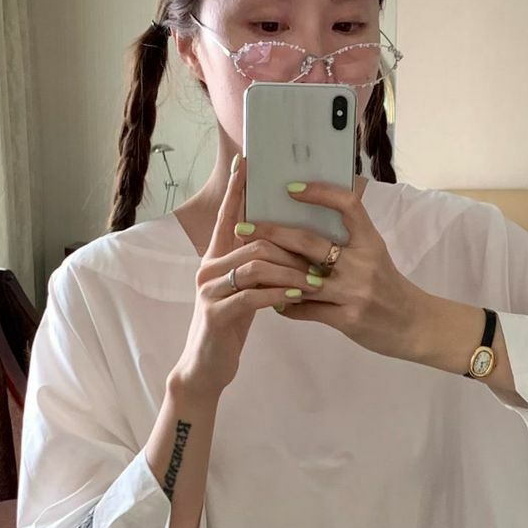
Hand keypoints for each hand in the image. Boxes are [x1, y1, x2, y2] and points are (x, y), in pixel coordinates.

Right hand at [172, 156, 322, 397]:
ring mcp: (209, 289)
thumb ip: (262, 266)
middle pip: (255, 240)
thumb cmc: (232, 324)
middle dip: (292, 245)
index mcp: (217, 257)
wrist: (206, 366)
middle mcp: (209, 267)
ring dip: (291, 271)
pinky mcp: (215, 313)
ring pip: (256, 265)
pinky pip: (252, 296)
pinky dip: (279, 294)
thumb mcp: (247, 289)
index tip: (248, 161)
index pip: (229, 215)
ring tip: (316, 280)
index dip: (237, 188)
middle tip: (322, 253)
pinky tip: (297, 296)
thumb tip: (294, 242)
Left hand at [247, 179, 427, 361]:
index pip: (348, 206)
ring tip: (248, 264)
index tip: (291, 188)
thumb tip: (314, 211)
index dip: (320, 193)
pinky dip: (287, 306)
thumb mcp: (376, 254)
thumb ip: (350, 236)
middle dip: (272, 233)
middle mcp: (363, 264)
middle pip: (310, 242)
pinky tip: (272, 301)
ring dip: (271, 272)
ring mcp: (354, 293)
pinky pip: (307, 310)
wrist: (415, 326)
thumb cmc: (389, 286)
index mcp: (371, 242)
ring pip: (301, 279)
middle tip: (244, 227)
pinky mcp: (348, 320)